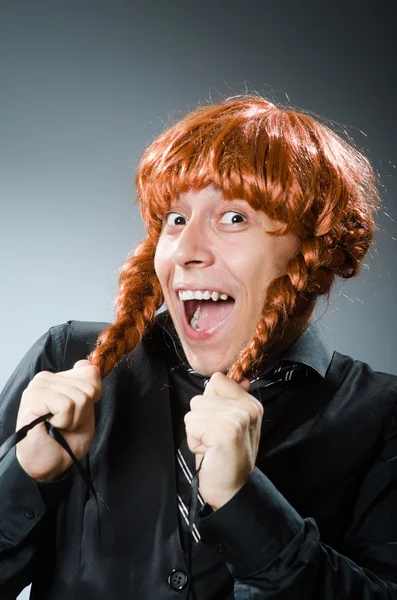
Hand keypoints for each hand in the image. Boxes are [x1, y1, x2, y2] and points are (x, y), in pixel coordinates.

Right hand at [15, 360, 101, 480]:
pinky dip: (65, 421)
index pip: (91, 372)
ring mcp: (38, 387)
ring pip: (80, 397)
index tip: (78, 412)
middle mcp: (46, 378)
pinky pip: (67, 405)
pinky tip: (52, 426)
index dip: (92, 397)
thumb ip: (87, 386)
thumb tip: (86, 363)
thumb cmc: (66, 439)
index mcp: (59, 378)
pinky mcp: (33, 398)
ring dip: (74, 419)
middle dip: (84, 411)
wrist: (50, 464)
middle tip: (66, 423)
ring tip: (58, 426)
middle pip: (89, 386)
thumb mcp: (85, 409)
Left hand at [184, 372, 262, 509]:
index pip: (218, 380)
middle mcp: (248, 408)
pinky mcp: (225, 430)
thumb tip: (231, 378)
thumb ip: (229, 401)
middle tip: (215, 439)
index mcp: (251, 404)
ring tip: (212, 446)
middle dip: (201, 418)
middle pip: (202, 395)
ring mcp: (238, 418)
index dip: (210, 403)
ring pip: (194, 409)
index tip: (219, 424)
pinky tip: (209, 452)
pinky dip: (194, 441)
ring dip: (197, 430)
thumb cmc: (225, 460)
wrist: (233, 492)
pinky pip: (191, 424)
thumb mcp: (231, 425)